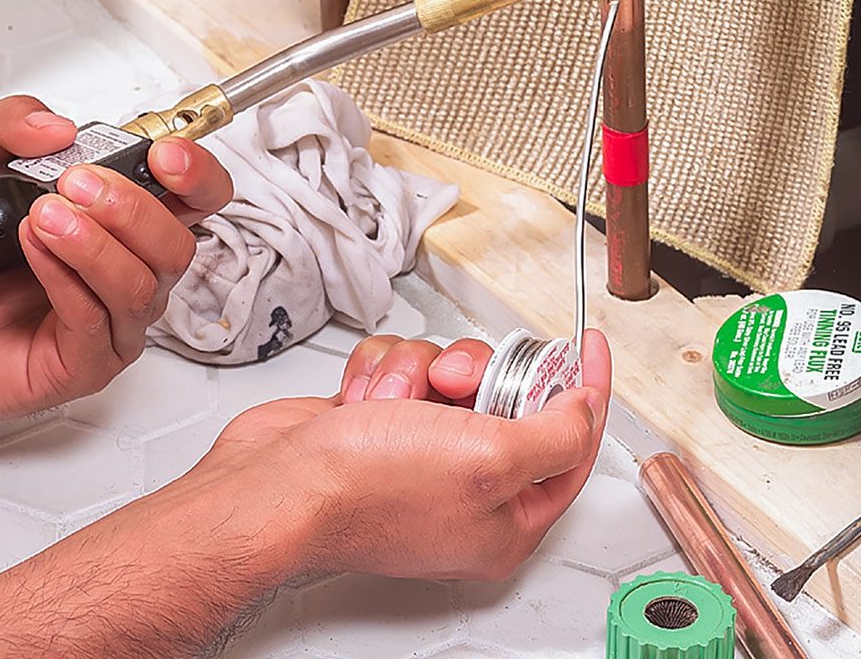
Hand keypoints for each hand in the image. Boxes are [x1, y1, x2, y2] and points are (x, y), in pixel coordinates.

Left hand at [0, 95, 232, 421]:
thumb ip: (8, 123)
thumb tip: (57, 127)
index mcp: (125, 222)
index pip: (197, 199)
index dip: (198, 175)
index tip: (164, 155)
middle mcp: (129, 270)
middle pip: (178, 243)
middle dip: (133, 207)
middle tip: (77, 183)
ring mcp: (112, 322)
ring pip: (142, 284)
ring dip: (96, 242)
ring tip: (43, 217)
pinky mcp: (83, 364)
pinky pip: (96, 322)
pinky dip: (68, 279)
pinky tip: (36, 252)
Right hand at [0, 331, 610, 658]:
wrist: (272, 486)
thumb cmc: (364, 490)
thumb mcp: (487, 459)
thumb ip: (555, 434)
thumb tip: (586, 409)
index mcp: (506, 517)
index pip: (573, 444)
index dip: (585, 387)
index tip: (588, 343)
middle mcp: (465, 489)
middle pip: (505, 397)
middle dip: (474, 374)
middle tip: (451, 382)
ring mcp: (418, 455)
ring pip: (448, 374)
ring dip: (416, 373)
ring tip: (390, 401)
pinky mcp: (379, 426)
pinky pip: (405, 370)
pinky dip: (382, 374)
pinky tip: (361, 402)